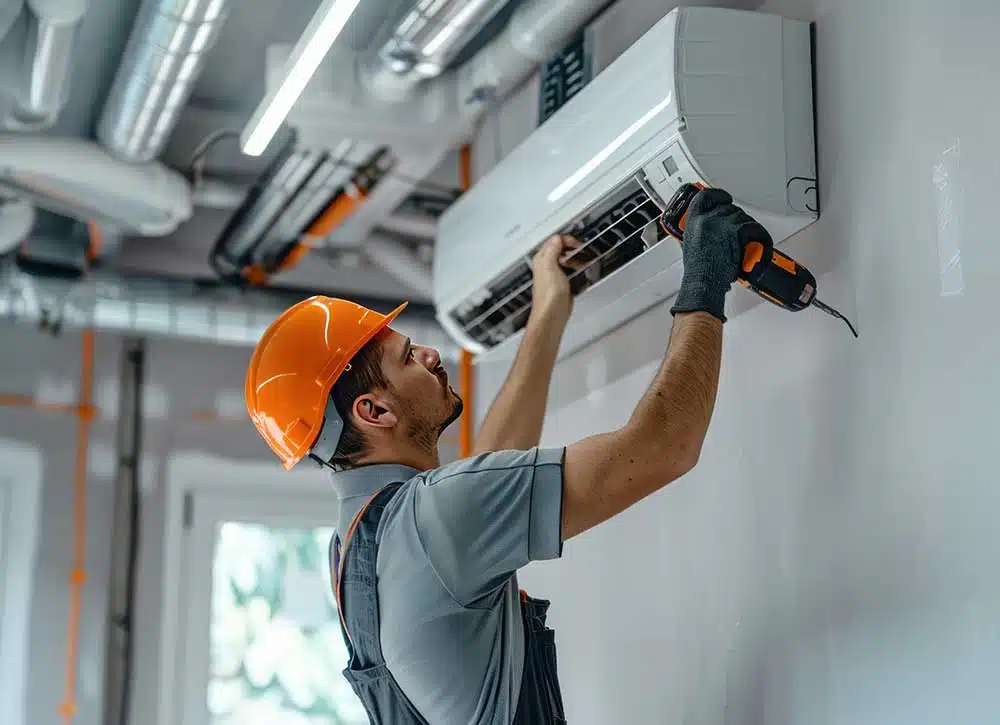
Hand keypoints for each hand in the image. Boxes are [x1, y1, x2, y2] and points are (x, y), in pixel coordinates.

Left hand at [530, 234, 584, 321]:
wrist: (552, 315)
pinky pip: (571, 272)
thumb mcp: (550, 266)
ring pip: (566, 261)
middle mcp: (546, 267)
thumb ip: (552, 250)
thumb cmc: (549, 296)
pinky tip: (581, 273)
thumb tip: (556, 238)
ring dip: (576, 259)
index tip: (578, 244)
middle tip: (582, 252)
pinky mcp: (562, 285)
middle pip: (561, 250)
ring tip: (583, 261)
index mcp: (542, 260)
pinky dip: (577, 270)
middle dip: (573, 249)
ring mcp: (554, 276)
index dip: (567, 240)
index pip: (554, 241)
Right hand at [671, 188, 771, 322]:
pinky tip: (760, 243)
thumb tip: (712, 230)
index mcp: (693, 221)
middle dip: (737, 220)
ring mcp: (722, 223)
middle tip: (741, 233)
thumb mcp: (691, 245)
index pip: (706, 196)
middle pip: (729, 208)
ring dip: (749, 229)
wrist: (704, 282)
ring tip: (750, 242)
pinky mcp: (736, 231)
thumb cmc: (699, 271)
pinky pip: (754, 228)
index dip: (718, 195)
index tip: (725, 198)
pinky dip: (761, 236)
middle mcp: (707, 218)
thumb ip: (701, 232)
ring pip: (743, 218)